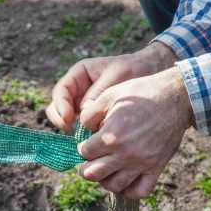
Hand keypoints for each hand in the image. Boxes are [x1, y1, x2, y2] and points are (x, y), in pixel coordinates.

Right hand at [46, 42, 176, 131]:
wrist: (152, 72)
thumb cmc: (134, 69)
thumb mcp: (116, 76)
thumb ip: (98, 94)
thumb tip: (83, 117)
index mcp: (79, 75)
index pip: (60, 91)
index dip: (60, 106)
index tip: (68, 118)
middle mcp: (78, 91)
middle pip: (58, 107)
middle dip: (61, 120)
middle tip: (71, 131)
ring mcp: (84, 105)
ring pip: (68, 120)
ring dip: (72, 130)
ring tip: (83, 138)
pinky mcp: (95, 118)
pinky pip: (83, 128)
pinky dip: (85, 135)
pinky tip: (93, 141)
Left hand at [77, 67, 192, 198]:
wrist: (175, 97)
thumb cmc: (142, 94)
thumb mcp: (110, 95)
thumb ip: (90, 114)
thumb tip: (83, 129)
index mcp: (111, 136)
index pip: (84, 153)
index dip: (81, 148)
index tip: (86, 144)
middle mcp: (125, 153)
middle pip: (93, 174)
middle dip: (85, 168)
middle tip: (88, 162)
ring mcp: (142, 163)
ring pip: (114, 186)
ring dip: (104, 180)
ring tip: (105, 170)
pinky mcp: (156, 167)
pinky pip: (140, 191)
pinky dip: (129, 191)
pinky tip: (124, 181)